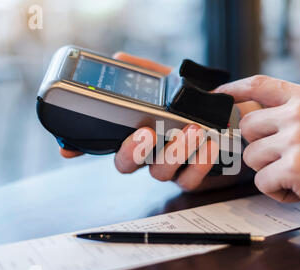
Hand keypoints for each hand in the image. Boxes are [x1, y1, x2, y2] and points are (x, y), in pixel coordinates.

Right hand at [60, 52, 252, 190]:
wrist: (231, 114)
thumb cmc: (194, 100)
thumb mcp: (167, 81)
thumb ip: (143, 73)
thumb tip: (118, 60)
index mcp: (137, 134)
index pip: (105, 144)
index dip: (83, 148)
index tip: (68, 149)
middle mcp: (149, 154)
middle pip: (127, 165)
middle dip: (134, 151)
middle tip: (147, 133)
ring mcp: (170, 167)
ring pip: (159, 173)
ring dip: (173, 153)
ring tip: (189, 131)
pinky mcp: (193, 175)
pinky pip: (189, 180)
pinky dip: (199, 163)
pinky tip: (209, 144)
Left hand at [214, 75, 299, 237]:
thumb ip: (293, 115)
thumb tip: (252, 118)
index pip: (260, 84)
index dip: (233, 89)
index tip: (217, 95)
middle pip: (247, 128)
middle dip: (259, 149)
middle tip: (285, 161)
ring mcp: (297, 138)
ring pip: (251, 158)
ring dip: (270, 173)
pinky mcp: (295, 166)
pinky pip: (262, 183)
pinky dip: (278, 192)